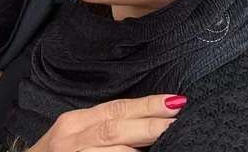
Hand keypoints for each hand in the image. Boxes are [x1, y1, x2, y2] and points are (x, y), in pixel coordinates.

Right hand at [28, 94, 184, 151]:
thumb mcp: (73, 138)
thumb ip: (101, 130)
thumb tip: (143, 128)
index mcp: (74, 122)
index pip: (115, 108)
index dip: (146, 105)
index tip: (174, 101)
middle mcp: (71, 137)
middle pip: (115, 126)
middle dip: (149, 123)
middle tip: (176, 116)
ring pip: (113, 150)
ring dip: (140, 146)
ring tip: (168, 136)